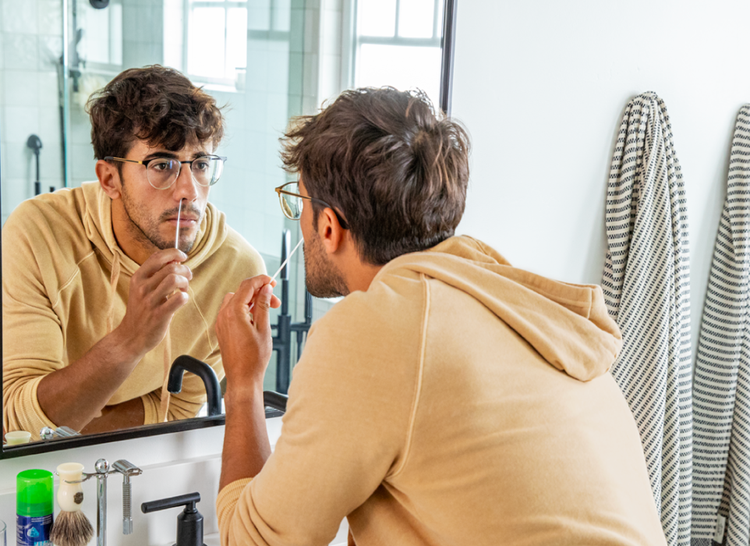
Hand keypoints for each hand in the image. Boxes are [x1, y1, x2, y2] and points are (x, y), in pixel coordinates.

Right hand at [116, 248, 191, 356]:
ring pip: (174, 280)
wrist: (131, 337)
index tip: (183, 257)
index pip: (157, 257)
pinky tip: (182, 300)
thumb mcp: (141, 289)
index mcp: (138, 278)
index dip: (173, 253)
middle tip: (188, 278)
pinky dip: (185, 297)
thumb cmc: (141, 310)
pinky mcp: (159, 315)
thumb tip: (175, 260)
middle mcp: (142, 288)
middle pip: (171, 267)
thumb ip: (155, 275)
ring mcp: (150, 301)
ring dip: (185, 283)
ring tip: (184, 290)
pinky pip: (179, 299)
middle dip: (185, 270)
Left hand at [216, 275, 281, 392]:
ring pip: (236, 299)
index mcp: (234, 312)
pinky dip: (244, 308)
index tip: (272, 281)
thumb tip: (266, 289)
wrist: (242, 377)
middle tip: (275, 301)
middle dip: (259, 292)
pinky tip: (256, 317)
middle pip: (242, 291)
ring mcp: (221, 321)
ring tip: (266, 310)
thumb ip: (264, 305)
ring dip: (252, 300)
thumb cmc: (253, 358)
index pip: (247, 285)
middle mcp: (224, 314)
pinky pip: (232, 310)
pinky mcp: (222, 328)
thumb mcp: (264, 328)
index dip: (261, 280)